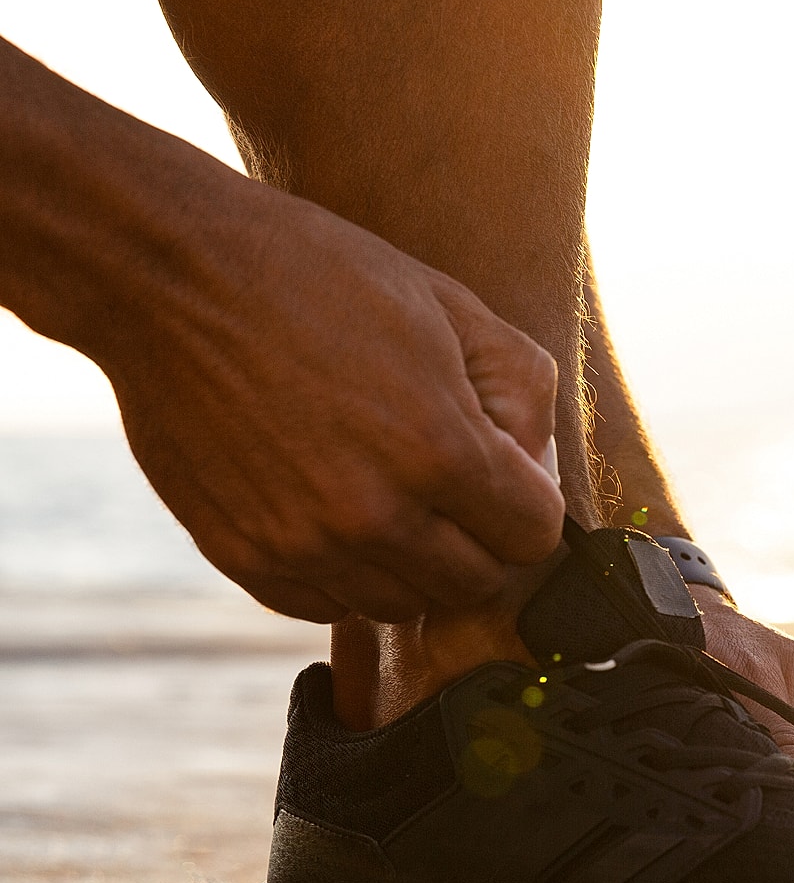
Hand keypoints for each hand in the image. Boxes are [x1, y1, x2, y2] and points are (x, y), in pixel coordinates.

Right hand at [108, 175, 563, 622]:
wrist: (168, 275)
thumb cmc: (318, 276)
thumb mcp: (451, 305)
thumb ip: (522, 395)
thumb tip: (534, 472)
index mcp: (439, 450)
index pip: (535, 537)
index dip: (529, 504)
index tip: (504, 477)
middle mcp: (375, 516)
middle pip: (477, 585)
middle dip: (480, 540)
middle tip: (449, 487)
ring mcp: (304, 546)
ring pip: (402, 604)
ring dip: (411, 562)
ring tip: (385, 492)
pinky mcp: (244, 559)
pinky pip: (325, 607)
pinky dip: (342, 574)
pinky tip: (330, 511)